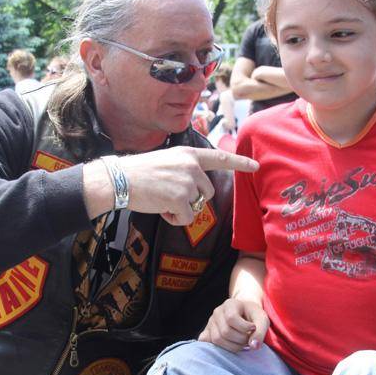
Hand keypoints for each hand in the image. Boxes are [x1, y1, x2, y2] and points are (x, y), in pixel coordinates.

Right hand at [117, 146, 257, 225]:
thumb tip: (199, 190)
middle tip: (168, 195)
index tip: (255, 165)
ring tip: (161, 200)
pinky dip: (174, 219)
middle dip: (192, 200)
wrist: (120, 179)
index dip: (239, 162)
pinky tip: (160, 208)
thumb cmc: (140, 172)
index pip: (219, 158)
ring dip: (181, 210)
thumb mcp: (167, 161)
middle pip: (207, 193)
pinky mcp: (180, 199)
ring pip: (197, 207)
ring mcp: (187, 183)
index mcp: (189, 155)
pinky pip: (186, 218)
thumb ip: (186, 169)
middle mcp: (192, 167)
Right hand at [198, 298, 269, 352]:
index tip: (253, 328)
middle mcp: (217, 312)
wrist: (245, 313)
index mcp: (230, 304)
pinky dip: (216, 347)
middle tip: (248, 339)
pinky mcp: (207, 332)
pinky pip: (205, 342)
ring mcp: (210, 322)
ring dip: (233, 346)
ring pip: (217, 340)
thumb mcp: (262, 320)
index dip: (244, 327)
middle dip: (240, 340)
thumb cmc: (254, 316)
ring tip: (242, 343)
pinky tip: (228, 345)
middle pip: (225, 332)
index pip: (231, 318)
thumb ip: (260, 332)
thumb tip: (253, 346)